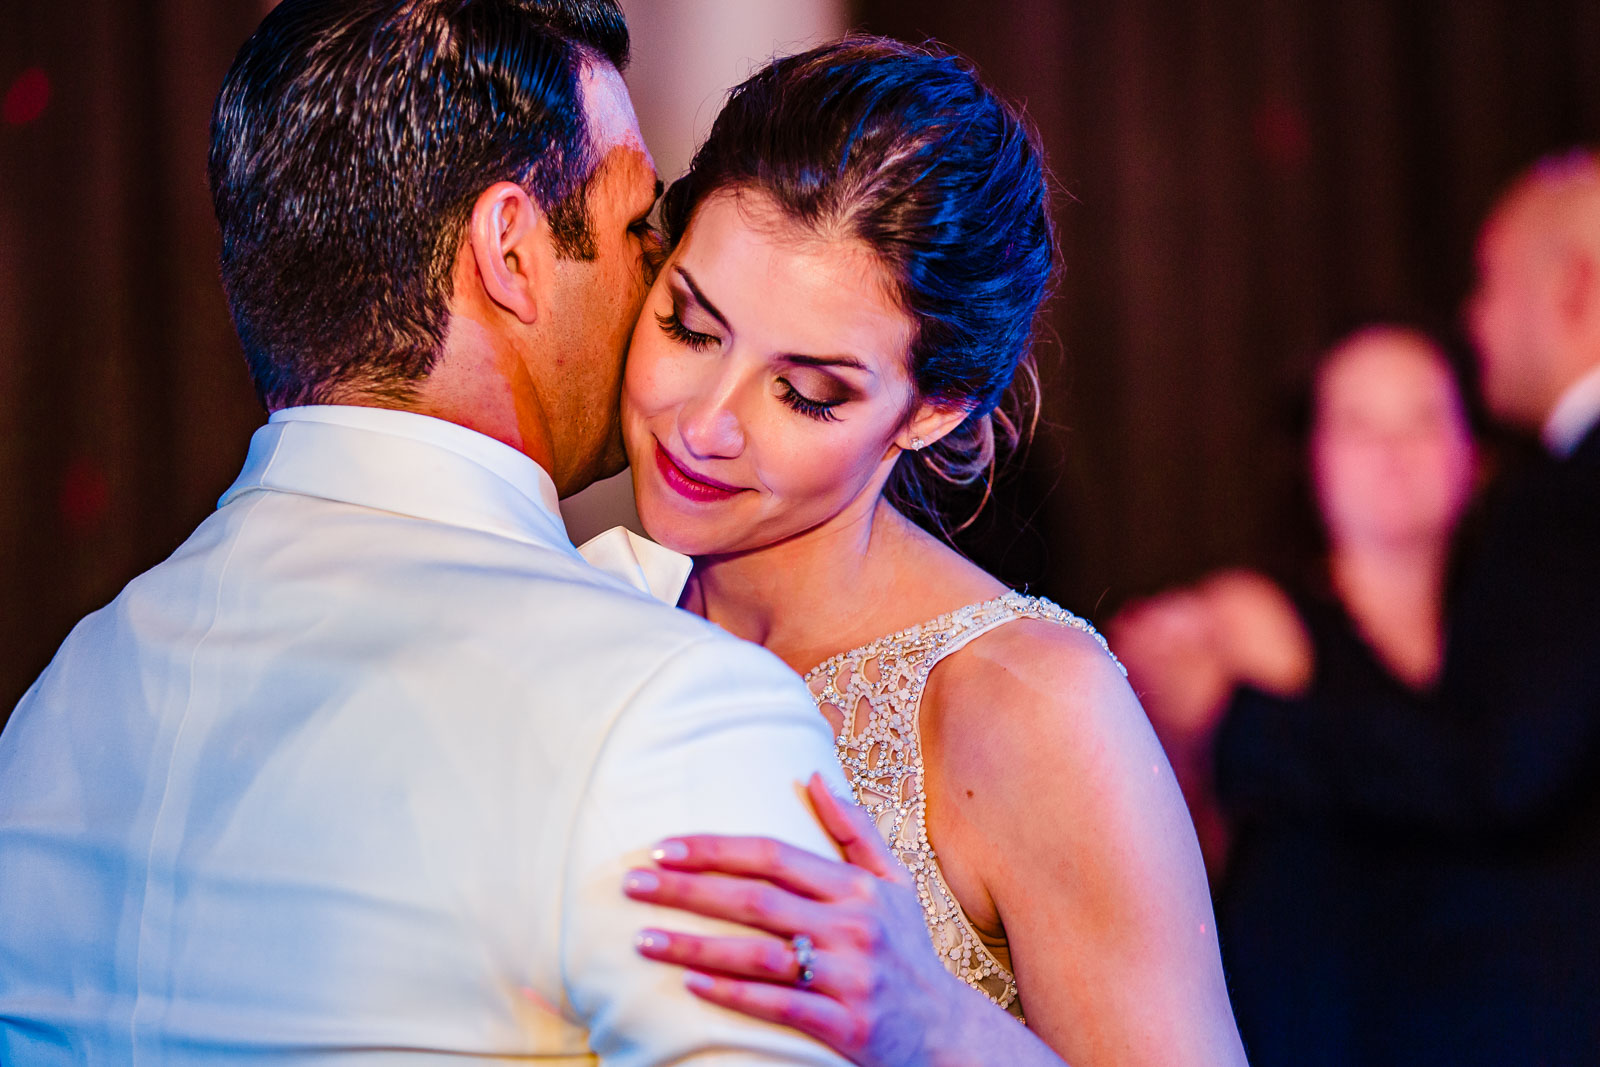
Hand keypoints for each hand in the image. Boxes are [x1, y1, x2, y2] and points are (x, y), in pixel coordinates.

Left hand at [623, 774, 998, 1065]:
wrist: (947, 1032)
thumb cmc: (908, 951)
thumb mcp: (894, 883)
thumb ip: (854, 830)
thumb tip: (815, 776)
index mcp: (857, 888)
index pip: (774, 855)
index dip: (715, 849)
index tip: (663, 847)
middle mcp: (852, 926)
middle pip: (755, 900)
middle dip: (687, 890)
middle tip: (632, 884)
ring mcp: (848, 977)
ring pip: (758, 954)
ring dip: (694, 945)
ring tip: (642, 939)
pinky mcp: (845, 1025)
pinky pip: (778, 1005)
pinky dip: (732, 993)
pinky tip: (690, 984)